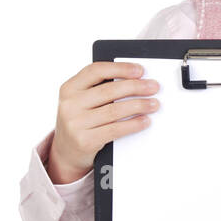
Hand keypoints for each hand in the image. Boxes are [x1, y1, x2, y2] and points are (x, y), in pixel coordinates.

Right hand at [47, 62, 159, 183]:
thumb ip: (100, 89)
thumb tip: (137, 81)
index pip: (96, 71)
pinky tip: (145, 121)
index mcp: (69, 88)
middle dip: (136, 87)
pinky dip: (134, 124)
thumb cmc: (81, 120)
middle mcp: (70, 104)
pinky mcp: (85, 140)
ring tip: (154, 104)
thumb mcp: (82, 101)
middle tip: (154, 87)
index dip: (120, 69)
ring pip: (115, 110)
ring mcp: (75, 123)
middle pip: (109, 90)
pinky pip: (115, 129)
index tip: (140, 70)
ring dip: (139, 106)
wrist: (67, 152)